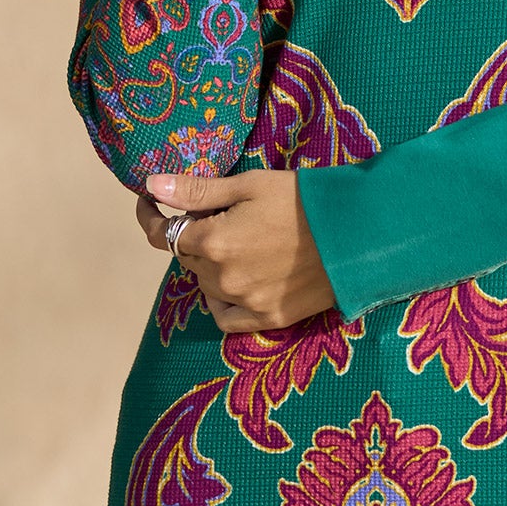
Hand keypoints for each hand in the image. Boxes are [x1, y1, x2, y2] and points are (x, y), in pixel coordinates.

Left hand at [135, 168, 339, 333]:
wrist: (358, 234)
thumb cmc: (303, 200)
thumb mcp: (249, 185)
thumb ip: (197, 191)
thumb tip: (151, 186)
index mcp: (213, 241)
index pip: (164, 233)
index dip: (151, 215)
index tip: (148, 200)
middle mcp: (222, 278)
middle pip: (187, 257)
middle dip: (193, 234)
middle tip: (220, 213)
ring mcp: (244, 303)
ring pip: (206, 284)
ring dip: (210, 263)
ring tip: (241, 240)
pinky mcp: (267, 319)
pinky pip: (226, 317)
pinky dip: (222, 300)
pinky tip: (237, 280)